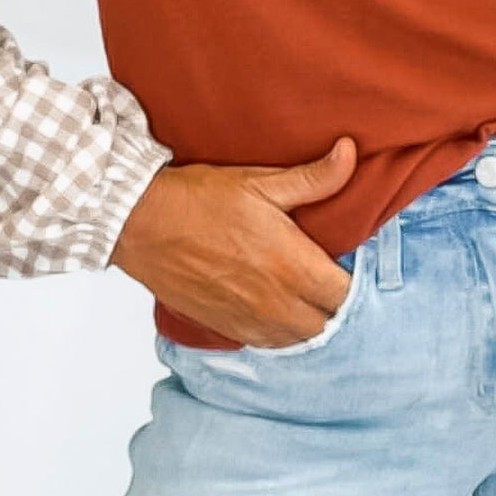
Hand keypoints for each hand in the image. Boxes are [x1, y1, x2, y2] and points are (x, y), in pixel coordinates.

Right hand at [109, 135, 358, 346]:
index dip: (354, 282)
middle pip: (328, 322)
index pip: (345, 293)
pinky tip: (279, 311)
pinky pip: (268, 344)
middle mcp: (273, 300)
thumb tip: (349, 152)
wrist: (141, 224)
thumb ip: (314, 177)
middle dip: (335, 304)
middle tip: (329, 280)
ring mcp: (248, 318)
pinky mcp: (225, 327)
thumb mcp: (260, 182)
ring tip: (307, 297)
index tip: (348, 265)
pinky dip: (281, 333)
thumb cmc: (199, 200)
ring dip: (310, 322)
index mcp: (289, 263)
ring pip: (299, 339)